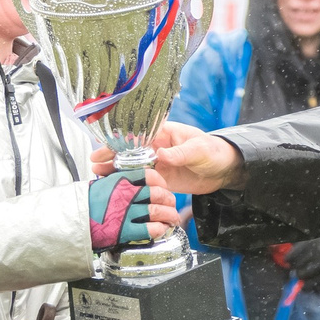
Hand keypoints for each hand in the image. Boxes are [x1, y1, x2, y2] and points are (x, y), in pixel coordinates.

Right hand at [85, 169, 186, 251]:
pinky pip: (149, 229)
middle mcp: (124, 195)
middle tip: (171, 205)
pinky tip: (160, 229)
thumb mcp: (102, 186)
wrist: (71, 221)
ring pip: (156, 211)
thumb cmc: (86, 204)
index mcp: (120, 180)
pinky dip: (159, 229)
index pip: (149, 176)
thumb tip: (133, 182)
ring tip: (172, 219)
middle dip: (169, 200)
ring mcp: (124, 212)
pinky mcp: (123, 230)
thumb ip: (118, 183)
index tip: (163, 187)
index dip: (161, 182)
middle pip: (157, 193)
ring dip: (168, 215)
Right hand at [89, 120, 240, 195]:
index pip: (137, 135)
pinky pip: (142, 179)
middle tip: (94, 162)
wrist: (225, 170)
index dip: (119, 141)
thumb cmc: (214, 152)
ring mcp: (158, 162)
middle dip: (111, 155)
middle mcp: (158, 146)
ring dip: (116, 170)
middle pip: (129, 150)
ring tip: (98, 175)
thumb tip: (162, 153)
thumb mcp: (199, 149)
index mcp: (164, 133)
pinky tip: (116, 186)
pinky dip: (129, 182)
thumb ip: (180, 152)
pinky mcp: (161, 177)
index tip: (104, 147)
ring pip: (132, 165)